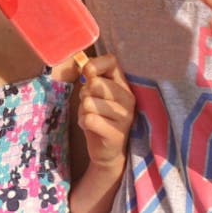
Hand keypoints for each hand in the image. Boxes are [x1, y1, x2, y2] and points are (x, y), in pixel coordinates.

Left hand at [78, 55, 133, 171]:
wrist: (107, 150)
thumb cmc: (100, 117)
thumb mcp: (95, 94)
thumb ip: (92, 78)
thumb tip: (85, 67)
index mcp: (124, 85)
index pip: (112, 62)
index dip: (95, 64)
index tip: (87, 74)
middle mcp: (128, 98)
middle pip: (95, 83)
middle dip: (85, 94)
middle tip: (91, 105)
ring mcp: (125, 116)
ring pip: (89, 102)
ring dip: (83, 110)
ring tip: (92, 117)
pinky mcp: (116, 133)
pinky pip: (88, 119)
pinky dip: (83, 122)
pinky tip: (91, 127)